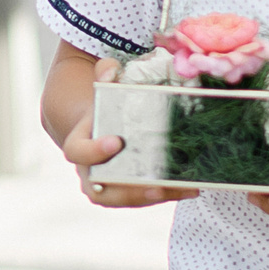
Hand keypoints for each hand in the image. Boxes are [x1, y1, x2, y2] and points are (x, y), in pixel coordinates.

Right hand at [64, 56, 187, 208]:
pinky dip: (167, 194)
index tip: (117, 141)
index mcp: (79, 144)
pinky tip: (190, 187)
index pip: (77, 152)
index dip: (93, 151)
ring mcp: (108, 186)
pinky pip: (143, 199)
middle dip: (128, 191)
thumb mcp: (102, 88)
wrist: (98, 130)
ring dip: (153, 197)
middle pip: (101, 190)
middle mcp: (89, 171)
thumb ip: (104, 74)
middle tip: (154, 185)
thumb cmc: (103, 108)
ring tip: (181, 188)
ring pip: (124, 200)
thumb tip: (109, 70)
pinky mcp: (128, 193)